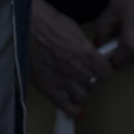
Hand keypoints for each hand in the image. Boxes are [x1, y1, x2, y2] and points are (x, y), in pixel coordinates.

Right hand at [31, 0, 112, 116]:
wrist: (27, 25)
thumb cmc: (48, 23)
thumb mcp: (75, 30)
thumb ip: (85, 48)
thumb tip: (89, 56)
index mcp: (86, 53)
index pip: (105, 72)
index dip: (103, 70)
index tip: (100, 69)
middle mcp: (77, 69)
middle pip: (92, 84)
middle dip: (88, 79)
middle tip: (82, 74)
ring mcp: (62, 80)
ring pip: (81, 96)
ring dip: (79, 91)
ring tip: (74, 86)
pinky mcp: (47, 86)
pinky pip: (64, 106)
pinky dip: (72, 109)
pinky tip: (75, 110)